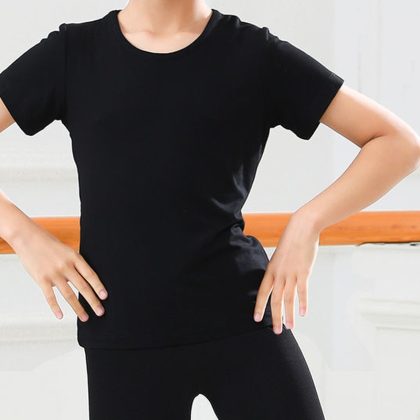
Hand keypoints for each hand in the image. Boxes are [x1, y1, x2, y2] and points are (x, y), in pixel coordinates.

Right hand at [12, 222, 107, 321]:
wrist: (28, 238)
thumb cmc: (50, 244)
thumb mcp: (68, 250)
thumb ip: (76, 265)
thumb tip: (84, 280)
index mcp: (75, 257)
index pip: (90, 275)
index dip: (98, 286)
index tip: (105, 297)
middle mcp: (66, 266)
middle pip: (83, 287)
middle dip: (93, 301)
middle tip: (100, 312)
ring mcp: (54, 273)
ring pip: (69, 295)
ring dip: (78, 308)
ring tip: (85, 317)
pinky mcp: (41, 279)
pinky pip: (50, 296)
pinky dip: (56, 307)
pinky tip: (61, 316)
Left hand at [253, 212, 319, 333]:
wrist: (302, 228)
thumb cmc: (292, 241)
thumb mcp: (280, 256)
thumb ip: (279, 270)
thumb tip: (281, 281)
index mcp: (271, 270)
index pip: (262, 292)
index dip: (259, 306)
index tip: (257, 319)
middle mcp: (279, 274)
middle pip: (275, 300)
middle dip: (274, 317)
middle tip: (276, 331)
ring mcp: (291, 274)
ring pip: (288, 299)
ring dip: (289, 315)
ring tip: (290, 327)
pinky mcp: (304, 272)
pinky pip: (302, 291)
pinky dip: (302, 303)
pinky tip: (302, 313)